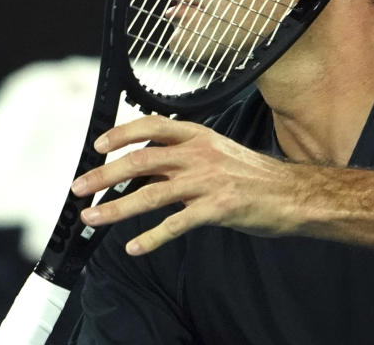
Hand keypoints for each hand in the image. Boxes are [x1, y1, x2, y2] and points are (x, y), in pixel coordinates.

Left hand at [70, 115, 300, 255]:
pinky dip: (151, 237)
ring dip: (117, 207)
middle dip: (105, 174)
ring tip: (94, 217)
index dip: (122, 133)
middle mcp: (200, 155)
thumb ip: (182, 157)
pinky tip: (134, 246)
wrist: (292, 194)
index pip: (153, 125)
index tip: (99, 145)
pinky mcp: (218, 208)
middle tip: (81, 187)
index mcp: (199, 136)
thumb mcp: (217, 153)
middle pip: (142, 160)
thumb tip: (143, 167)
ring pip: (152, 192)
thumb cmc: (254, 176)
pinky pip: (176, 224)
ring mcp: (208, 181)